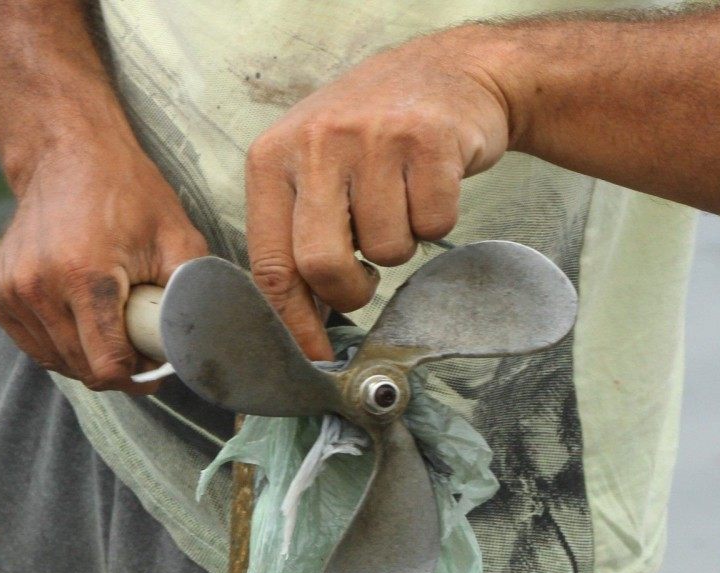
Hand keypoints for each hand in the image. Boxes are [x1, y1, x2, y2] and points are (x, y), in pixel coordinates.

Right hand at [0, 135, 207, 393]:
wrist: (66, 154)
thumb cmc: (127, 192)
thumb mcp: (177, 236)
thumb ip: (194, 291)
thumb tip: (209, 338)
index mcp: (85, 276)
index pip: (108, 366)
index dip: (137, 375)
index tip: (152, 363)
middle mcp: (39, 287)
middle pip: (82, 369)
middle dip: (115, 368)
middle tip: (137, 343)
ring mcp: (11, 292)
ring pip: (55, 362)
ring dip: (86, 358)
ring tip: (110, 327)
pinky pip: (33, 345)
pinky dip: (59, 343)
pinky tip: (80, 317)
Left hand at [245, 30, 514, 359]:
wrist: (450, 72)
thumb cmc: (370, 136)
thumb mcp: (310, 167)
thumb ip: (293, 235)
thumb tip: (297, 324)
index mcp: (271, 158)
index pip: (269, 262)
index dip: (292, 320)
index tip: (313, 354)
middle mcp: (315, 144)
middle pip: (320, 264)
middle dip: (348, 291)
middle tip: (363, 279)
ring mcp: (372, 138)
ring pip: (385, 250)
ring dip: (399, 245)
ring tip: (398, 203)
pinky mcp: (429, 140)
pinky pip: (434, 225)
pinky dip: (437, 221)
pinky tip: (428, 185)